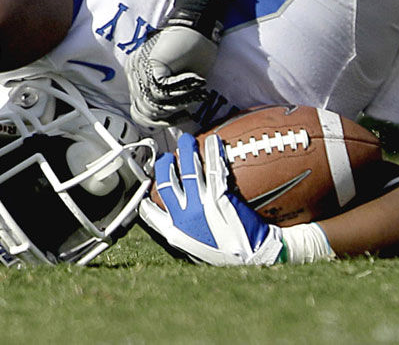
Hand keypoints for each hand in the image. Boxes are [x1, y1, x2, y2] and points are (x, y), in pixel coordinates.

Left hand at [127, 25, 216, 126]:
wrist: (199, 26)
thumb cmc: (193, 52)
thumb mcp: (179, 83)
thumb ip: (170, 99)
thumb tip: (172, 122)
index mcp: (138, 77)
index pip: (139, 111)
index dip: (159, 121)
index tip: (180, 118)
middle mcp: (135, 73)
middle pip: (144, 111)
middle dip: (169, 118)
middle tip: (188, 113)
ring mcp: (140, 68)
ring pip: (153, 104)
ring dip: (180, 103)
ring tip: (196, 94)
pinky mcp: (151, 64)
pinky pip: (162, 91)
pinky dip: (182, 91)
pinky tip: (196, 83)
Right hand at [139, 133, 283, 265]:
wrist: (252, 258)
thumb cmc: (232, 257)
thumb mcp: (201, 253)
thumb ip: (190, 237)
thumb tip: (189, 226)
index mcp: (175, 233)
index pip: (150, 212)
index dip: (146, 196)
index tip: (149, 185)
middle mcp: (183, 217)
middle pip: (166, 183)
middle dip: (163, 165)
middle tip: (167, 156)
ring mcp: (201, 205)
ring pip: (187, 170)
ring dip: (185, 151)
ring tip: (186, 140)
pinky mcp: (219, 197)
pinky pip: (214, 168)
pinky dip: (212, 152)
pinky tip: (213, 140)